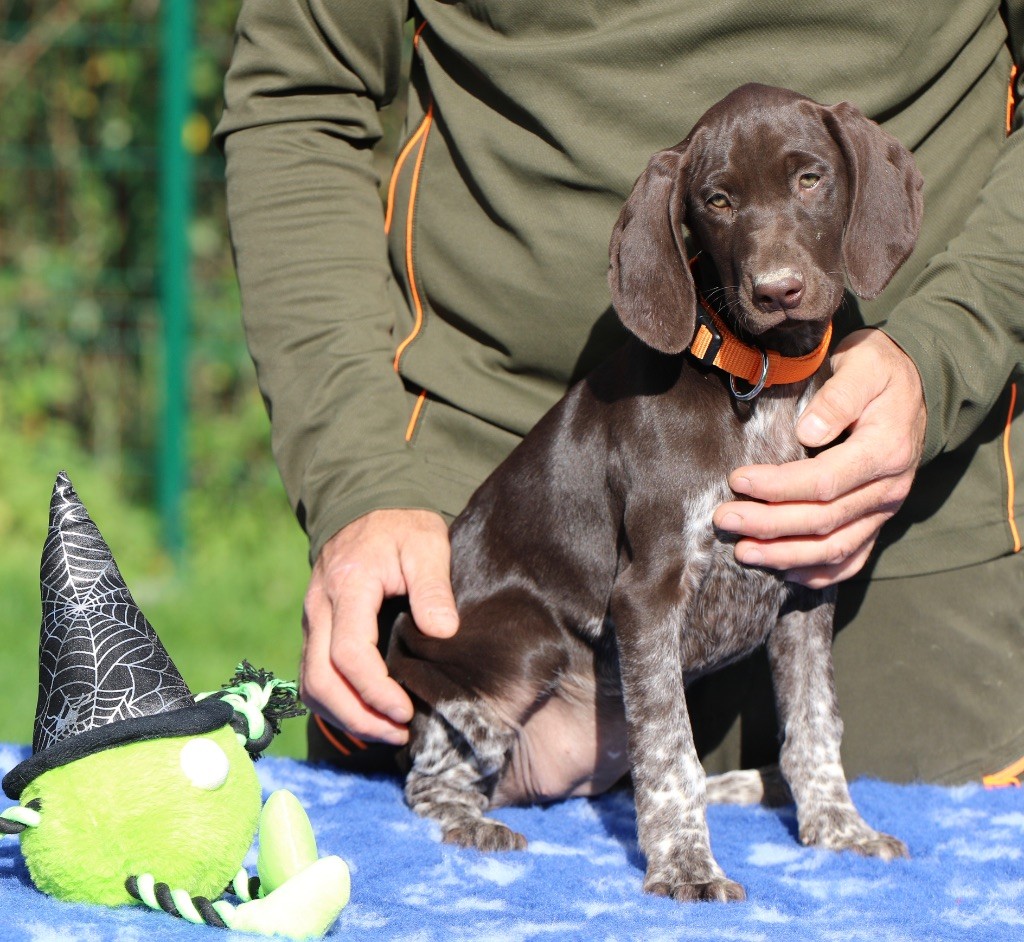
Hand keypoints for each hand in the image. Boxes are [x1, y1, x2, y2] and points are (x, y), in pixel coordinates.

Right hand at [300, 509, 458, 744]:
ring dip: (344, 717)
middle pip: (319, 680)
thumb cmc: (403, 527)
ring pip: (310, 684)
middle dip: (357, 717)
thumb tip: (443, 632)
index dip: (375, 691)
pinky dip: (335, 704)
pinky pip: (312, 677)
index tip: (407, 710)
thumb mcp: (427, 545)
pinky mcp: (316, 630)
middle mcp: (320, 607)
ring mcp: (313, 620)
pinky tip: (368, 713)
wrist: (369, 506)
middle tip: (399, 733)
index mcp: (348, 586)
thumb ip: (433, 587)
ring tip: (388, 731)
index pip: (349, 653)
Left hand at [712, 329, 926, 587]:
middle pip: (823, 520)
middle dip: (768, 525)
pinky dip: (820, 573)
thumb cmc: (878, 370)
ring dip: (785, 555)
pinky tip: (786, 575)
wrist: (915, 384)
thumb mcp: (863, 366)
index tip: (737, 481)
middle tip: (724, 519)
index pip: (824, 481)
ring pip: (835, 548)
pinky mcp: (877, 520)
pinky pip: (853, 558)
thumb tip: (807, 432)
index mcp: (885, 451)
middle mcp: (889, 488)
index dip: (777, 487)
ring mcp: (884, 510)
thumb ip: (838, 398)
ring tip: (743, 553)